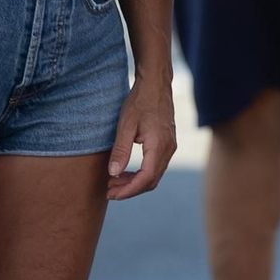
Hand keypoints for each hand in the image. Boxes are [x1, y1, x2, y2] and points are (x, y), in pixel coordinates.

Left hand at [106, 71, 176, 199]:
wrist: (156, 85)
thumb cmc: (140, 101)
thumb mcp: (126, 125)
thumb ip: (121, 150)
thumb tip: (113, 173)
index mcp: (159, 145)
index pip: (146, 178)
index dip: (128, 190)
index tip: (111, 194)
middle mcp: (168, 149)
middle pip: (151, 181)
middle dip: (130, 189)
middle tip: (109, 191)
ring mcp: (170, 146)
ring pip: (154, 175)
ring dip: (134, 182)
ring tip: (114, 182)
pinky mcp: (167, 144)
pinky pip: (156, 166)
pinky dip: (141, 173)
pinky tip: (126, 171)